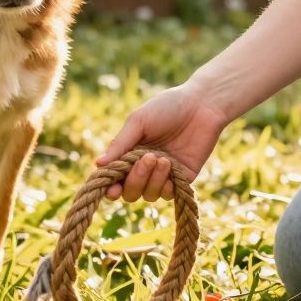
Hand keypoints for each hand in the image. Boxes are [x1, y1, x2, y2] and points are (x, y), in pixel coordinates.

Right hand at [96, 83, 228, 202]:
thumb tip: (97, 164)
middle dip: (135, 180)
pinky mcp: (183, 179)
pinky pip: (168, 194)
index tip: (112, 189)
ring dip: (153, 180)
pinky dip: (166, 185)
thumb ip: (120, 144)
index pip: (114, 178)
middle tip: (146, 159)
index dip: (110, 187)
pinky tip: (172, 167)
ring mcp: (163, 175)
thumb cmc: (167, 108)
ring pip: (149, 194)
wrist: (202, 105)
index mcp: (129, 153)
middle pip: (130, 191)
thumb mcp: (138, 121)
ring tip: (164, 159)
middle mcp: (144, 167)